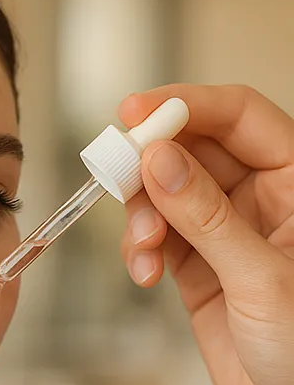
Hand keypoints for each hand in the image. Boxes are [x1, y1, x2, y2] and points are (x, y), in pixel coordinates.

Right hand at [117, 84, 293, 384]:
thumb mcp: (262, 278)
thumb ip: (205, 216)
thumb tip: (159, 159)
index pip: (242, 118)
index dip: (187, 106)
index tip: (135, 113)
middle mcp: (267, 201)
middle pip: (195, 150)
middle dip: (151, 164)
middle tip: (116, 179)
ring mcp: (229, 235)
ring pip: (169, 193)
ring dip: (141, 213)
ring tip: (142, 250)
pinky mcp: (200, 270)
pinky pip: (159, 236)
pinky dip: (139, 249)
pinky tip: (142, 272)